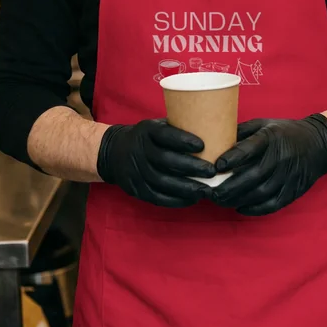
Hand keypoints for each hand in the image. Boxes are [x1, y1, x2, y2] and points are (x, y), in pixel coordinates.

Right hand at [96, 119, 216, 207]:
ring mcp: (136, 171)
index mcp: (146, 131)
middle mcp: (140, 150)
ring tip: (206, 189)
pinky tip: (192, 199)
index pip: (164, 134)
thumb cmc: (147, 138)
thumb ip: (176, 129)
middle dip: (190, 167)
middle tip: (211, 171)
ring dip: (186, 187)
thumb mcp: (155, 126)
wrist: (114, 152)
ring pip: (162, 182)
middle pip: (165, 160)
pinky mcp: (136, 189)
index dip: (182, 140)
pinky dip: (176, 200)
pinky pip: (157, 197)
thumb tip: (212, 129)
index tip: (202, 145)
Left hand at [211, 115, 326, 215]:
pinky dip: (255, 209)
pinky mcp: (294, 190)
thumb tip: (216, 140)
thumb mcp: (264, 124)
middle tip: (211, 193)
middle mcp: (280, 157)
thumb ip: (242, 131)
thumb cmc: (285, 132)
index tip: (216, 166)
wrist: (319, 144)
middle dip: (230, 187)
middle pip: (253, 175)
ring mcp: (288, 175)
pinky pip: (273, 204)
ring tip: (221, 201)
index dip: (232, 158)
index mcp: (270, 138)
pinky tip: (241, 208)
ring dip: (238, 199)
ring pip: (261, 192)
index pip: (249, 148)